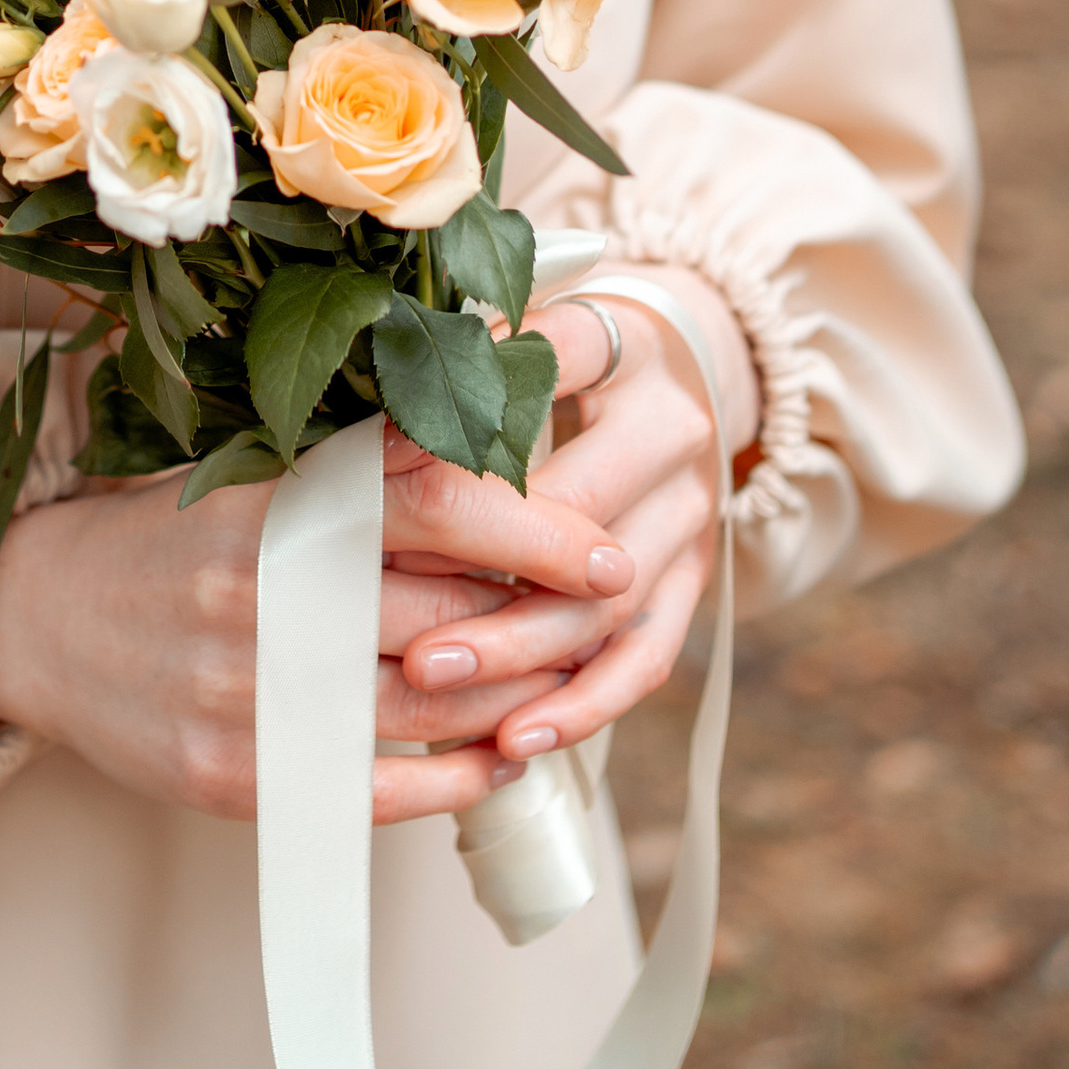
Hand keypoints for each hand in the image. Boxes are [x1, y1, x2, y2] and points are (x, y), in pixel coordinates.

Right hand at [0, 430, 645, 825]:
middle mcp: (268, 595)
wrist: (35, 621)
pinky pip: (385, 789)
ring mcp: (251, 693)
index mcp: (280, 503)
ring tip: (569, 687)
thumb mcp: (259, 476)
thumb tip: (502, 445)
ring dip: (521, 703)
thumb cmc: (172, 540)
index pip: (437, 504)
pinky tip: (502, 757)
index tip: (612, 555)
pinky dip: (460, 777)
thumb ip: (369, 470)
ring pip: (435, 707)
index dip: (541, 530)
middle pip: (455, 616)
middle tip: (609, 625)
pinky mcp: (238, 775)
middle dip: (549, 625)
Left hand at [386, 290, 757, 796]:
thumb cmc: (567, 359)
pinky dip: (581, 707)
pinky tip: (514, 740)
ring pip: (610, 598)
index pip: (554, 369)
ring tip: (431, 674)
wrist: (680, 380)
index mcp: (628, 347)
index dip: (474, 420)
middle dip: (486, 562)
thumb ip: (465, 357)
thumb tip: (374, 400)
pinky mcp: (694, 580)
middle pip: (583, 508)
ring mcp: (691, 514)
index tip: (392, 461)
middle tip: (394, 596)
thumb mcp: (530, 329)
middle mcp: (673, 430)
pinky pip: (645, 658)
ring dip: (519, 648)